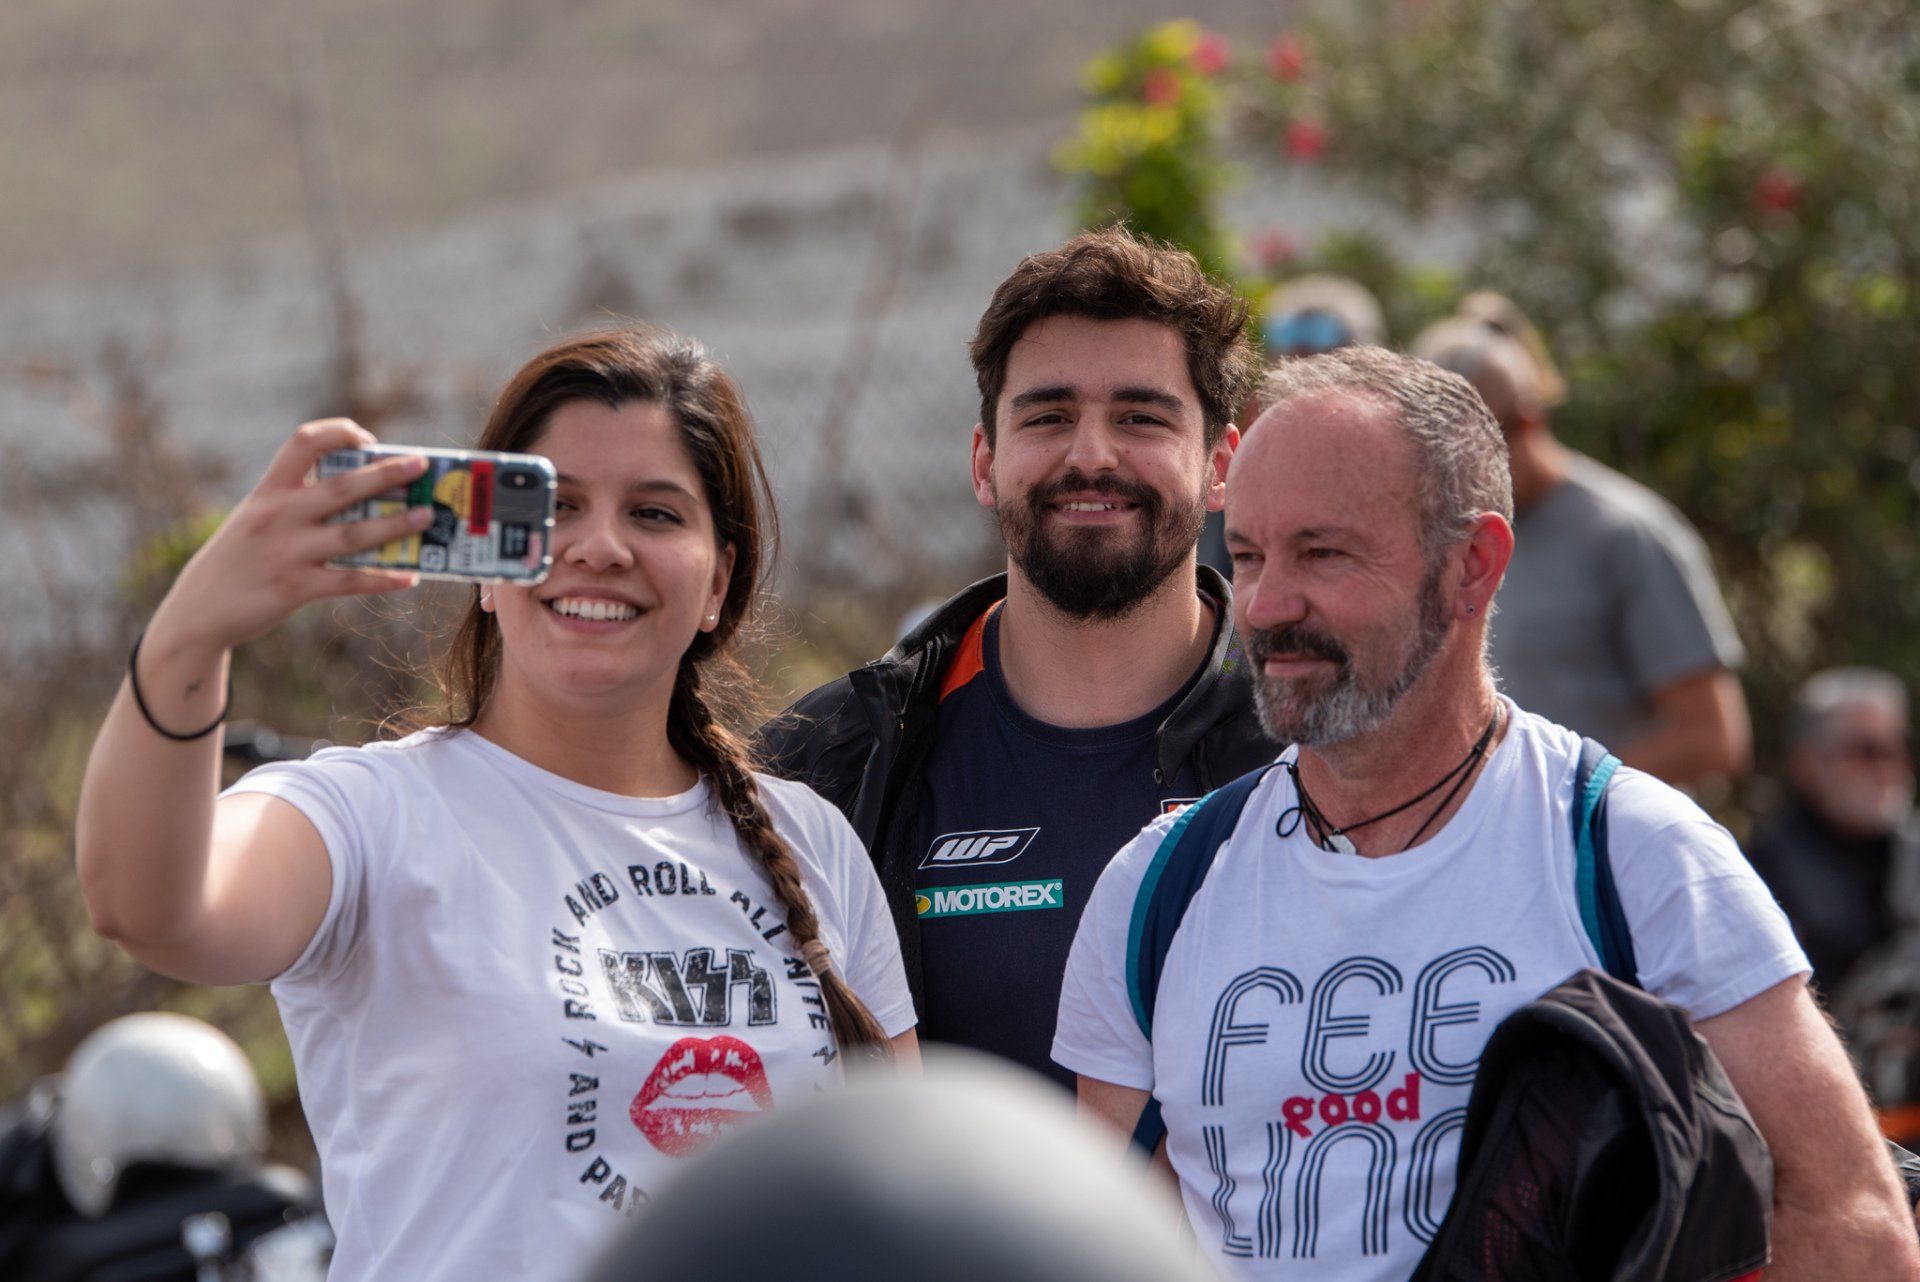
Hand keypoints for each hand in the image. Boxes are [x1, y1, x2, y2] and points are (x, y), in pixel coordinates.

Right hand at [149, 419, 433, 657]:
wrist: (198, 611)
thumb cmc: (238, 559)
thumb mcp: (255, 518)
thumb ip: (296, 503)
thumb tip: (363, 497)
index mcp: (268, 491)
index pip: (303, 442)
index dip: (339, 433)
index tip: (368, 439)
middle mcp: (277, 516)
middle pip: (342, 487)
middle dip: (385, 474)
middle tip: (421, 466)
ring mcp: (287, 552)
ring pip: (353, 534)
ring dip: (395, 525)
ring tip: (427, 517)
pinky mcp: (294, 588)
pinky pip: (348, 581)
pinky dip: (382, 578)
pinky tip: (409, 577)